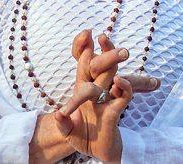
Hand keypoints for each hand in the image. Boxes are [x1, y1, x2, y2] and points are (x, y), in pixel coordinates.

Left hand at [52, 30, 160, 161]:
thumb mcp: (68, 131)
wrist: (96, 152)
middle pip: (101, 62)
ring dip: (115, 62)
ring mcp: (107, 97)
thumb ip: (63, 124)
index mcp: (83, 86)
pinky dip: (123, 88)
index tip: (86, 32)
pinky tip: (118, 82)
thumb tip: (58, 115)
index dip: (82, 46)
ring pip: (113, 72)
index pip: (84, 61)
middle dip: (105, 49)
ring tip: (122, 51)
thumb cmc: (82, 135)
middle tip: (103, 36)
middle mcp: (96, 88)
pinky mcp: (116, 110)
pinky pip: (124, 95)